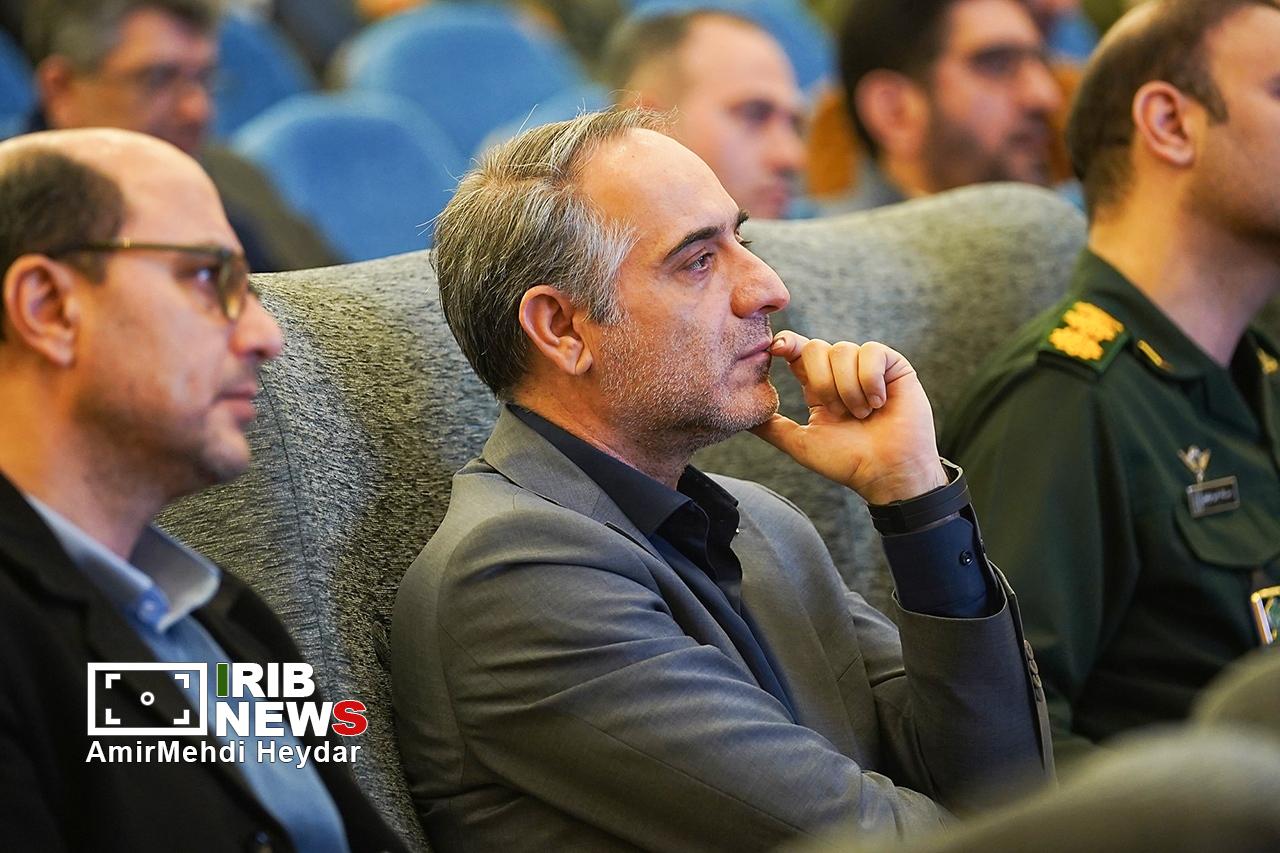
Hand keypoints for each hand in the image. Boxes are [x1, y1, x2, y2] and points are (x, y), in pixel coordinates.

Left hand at [750, 332, 946, 503]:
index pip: (798, 352)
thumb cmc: (847, 463)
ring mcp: (868, 368)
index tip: (776, 349)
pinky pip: (872, 351)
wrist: (887, 473)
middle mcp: (842, 373)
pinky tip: (879, 402)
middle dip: (822, 382)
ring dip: (848, 388)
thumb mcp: (801, 443)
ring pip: (843, 350)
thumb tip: (740, 416)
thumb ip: (772, 427)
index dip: (787, 344)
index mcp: (819, 386)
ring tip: (862, 415)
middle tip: (838, 412)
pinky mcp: (894, 366)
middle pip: (816, 348)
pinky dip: (870, 379)